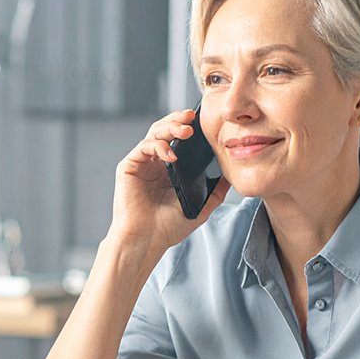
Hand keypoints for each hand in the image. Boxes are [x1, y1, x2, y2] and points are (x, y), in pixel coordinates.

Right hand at [107, 108, 230, 253]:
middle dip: (178, 120)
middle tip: (193, 117)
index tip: (204, 122)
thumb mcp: (200, 207)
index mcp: (170, 169)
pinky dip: (158, 146)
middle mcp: (155, 163)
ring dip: (170, 127)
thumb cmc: (168, 228)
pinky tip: (171, 155)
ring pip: (154, 133)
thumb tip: (231, 175)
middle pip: (165, 130)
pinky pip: (144, 146)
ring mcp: (141, 164)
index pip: (179, 140)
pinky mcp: (129, 167)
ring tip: (186, 131)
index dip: (189, 127)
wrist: (146, 240)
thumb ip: (215, 191)